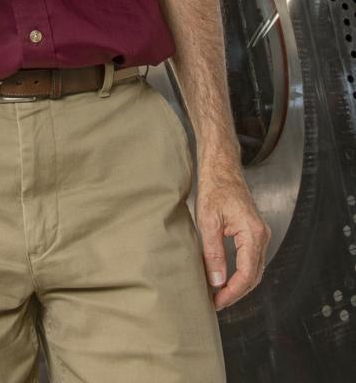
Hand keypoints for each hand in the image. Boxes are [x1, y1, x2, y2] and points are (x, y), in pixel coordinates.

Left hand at [195, 158, 270, 309]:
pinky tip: (227, 277)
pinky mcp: (255, 232)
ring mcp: (261, 234)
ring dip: (239, 284)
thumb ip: (214, 253)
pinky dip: (241, 272)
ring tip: (219, 293)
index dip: (232, 292)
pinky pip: (252, 259)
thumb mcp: (208, 221)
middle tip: (216, 302)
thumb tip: (217, 281)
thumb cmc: (214, 187)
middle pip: (254, 275)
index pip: (246, 274)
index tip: (216, 301)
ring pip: (254, 269)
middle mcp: (262, 235)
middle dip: (236, 292)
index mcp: (253, 233)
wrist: (222, 166)